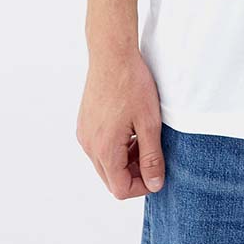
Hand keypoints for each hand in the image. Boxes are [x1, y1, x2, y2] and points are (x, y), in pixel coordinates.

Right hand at [76, 47, 164, 197]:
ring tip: (144, 138)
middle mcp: (89, 145)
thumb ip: (152, 157)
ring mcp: (85, 134)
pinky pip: (99, 147)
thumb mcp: (150, 123)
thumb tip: (155, 185)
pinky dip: (116, 146)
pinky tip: (131, 127)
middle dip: (134, 173)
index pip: (120, 189)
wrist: (112, 54)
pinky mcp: (85, 123)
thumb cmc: (132, 84)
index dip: (142, 186)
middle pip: (111, 178)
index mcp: (105, 149)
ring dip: (125, 160)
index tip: (158, 173)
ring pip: (105, 163)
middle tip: (153, 155)